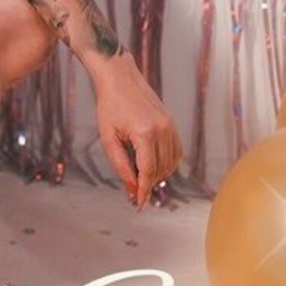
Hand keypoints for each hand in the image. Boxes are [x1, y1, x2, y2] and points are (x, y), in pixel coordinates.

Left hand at [90, 52, 182, 208]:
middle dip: (148, 185)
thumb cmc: (109, 106)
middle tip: (133, 194)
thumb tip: (132, 188)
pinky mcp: (172, 124)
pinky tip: (153, 167)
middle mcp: (162, 130)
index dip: (143, 192)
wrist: (120, 78)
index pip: (148, 172)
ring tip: (140, 179)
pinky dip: (167, 164)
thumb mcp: (108, 138)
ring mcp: (170, 127)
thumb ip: (121, 165)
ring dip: (158, 176)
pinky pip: (176, 153)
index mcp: (145, 133)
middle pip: (160, 170)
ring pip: (171, 164)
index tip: (139, 206)